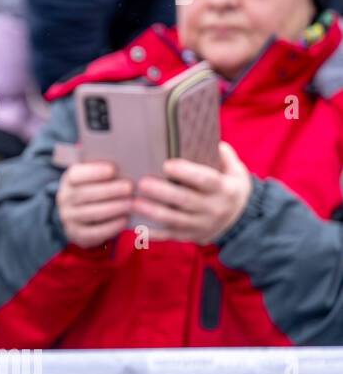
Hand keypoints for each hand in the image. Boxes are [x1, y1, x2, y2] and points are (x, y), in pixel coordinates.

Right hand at [56, 161, 133, 248]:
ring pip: (90, 213)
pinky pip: (94, 232)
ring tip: (131, 203)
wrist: (78, 215)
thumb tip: (126, 164)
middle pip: (84, 194)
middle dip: (109, 190)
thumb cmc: (94, 190)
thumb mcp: (93, 178)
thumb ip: (104, 171)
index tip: (113, 169)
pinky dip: (111, 226)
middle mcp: (64, 199)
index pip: (76, 175)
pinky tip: (125, 220)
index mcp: (68, 180)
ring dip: (112, 208)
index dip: (94, 172)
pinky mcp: (77, 234)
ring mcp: (68, 218)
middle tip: (129, 187)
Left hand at [132, 142, 250, 243]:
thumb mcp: (235, 171)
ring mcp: (200, 225)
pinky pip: (169, 236)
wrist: (240, 221)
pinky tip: (136, 226)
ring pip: (175, 220)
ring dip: (153, 212)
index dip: (187, 173)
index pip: (206, 180)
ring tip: (133, 203)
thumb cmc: (230, 187)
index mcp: (224, 189)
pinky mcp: (189, 236)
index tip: (166, 165)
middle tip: (142, 183)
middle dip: (163, 192)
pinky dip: (152, 233)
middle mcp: (213, 208)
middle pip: (186, 200)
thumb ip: (223, 155)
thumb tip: (207, 138)